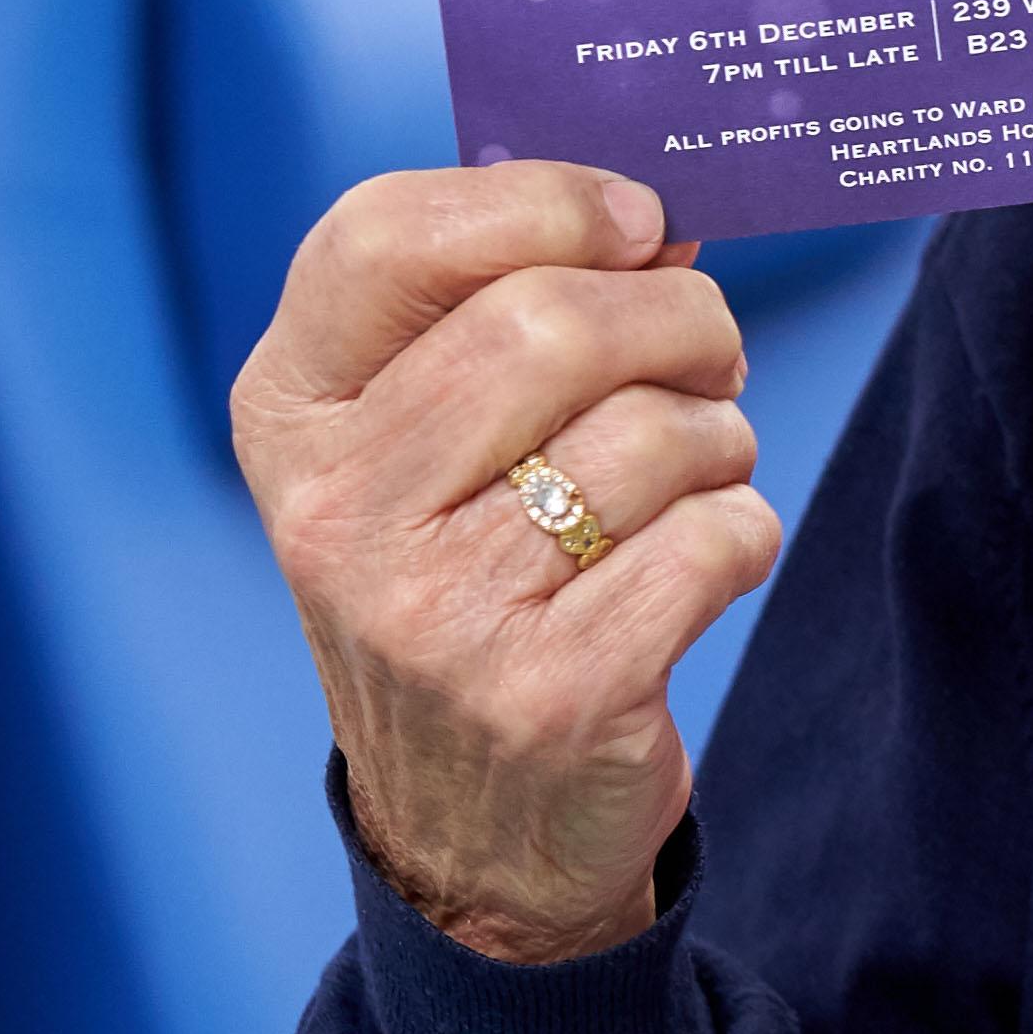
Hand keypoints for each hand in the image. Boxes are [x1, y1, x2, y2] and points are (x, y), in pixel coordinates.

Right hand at [233, 164, 778, 964]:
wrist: (474, 832)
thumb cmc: (475, 586)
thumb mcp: (431, 449)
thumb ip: (510, 314)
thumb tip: (657, 223)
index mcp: (290, 417)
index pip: (381, 237)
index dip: (539, 201)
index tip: (637, 223)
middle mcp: (336, 511)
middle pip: (548, 321)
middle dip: (681, 319)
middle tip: (711, 352)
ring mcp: (433, 612)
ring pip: (652, 433)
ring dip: (719, 438)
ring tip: (691, 477)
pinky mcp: (547, 693)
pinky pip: (712, 541)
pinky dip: (743, 534)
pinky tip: (699, 564)